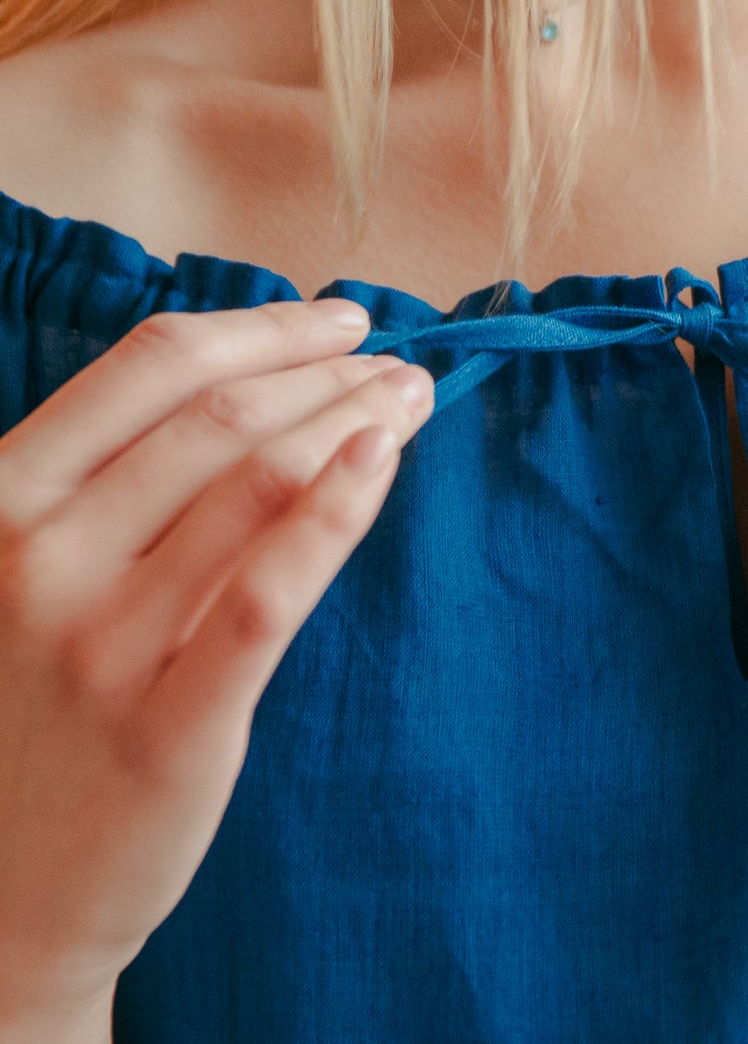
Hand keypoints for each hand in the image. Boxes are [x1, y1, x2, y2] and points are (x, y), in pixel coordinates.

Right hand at [0, 300, 433, 1022]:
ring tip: (412, 402)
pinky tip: (386, 464)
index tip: (338, 319)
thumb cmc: (23, 724)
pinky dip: (337, 512)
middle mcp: (39, 557)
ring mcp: (101, 643)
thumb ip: (100, 494)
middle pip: (219, 419)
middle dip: (329, 373)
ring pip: (256, 485)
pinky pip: (269, 593)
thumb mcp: (18, 582)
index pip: (149, 369)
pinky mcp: (170, 724)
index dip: (261, 328)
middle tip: (402, 364)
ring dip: (353, 424)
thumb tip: (244, 397)